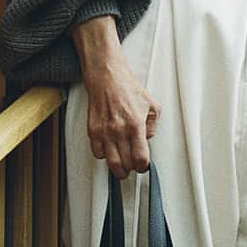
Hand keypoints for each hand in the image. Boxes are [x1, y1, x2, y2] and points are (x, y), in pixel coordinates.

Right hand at [71, 16, 160, 177]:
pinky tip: (110, 150)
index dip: (143, 166)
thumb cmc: (127, 88)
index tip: (143, 166)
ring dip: (118, 167)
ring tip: (122, 164)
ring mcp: (104, 131)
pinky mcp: (93, 130)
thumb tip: (147, 140)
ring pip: (110, 162)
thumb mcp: (152, 105)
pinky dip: (104, 155)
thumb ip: (153, 126)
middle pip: (125, 164)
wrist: (107, 77)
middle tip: (133, 167)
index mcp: (135, 125)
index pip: (140, 158)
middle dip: (131, 169)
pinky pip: (97, 153)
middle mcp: (118, 130)